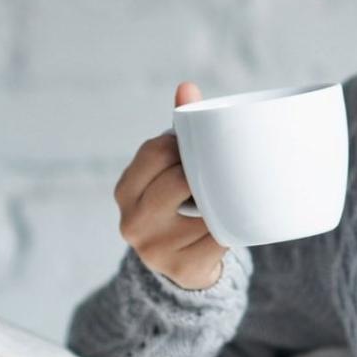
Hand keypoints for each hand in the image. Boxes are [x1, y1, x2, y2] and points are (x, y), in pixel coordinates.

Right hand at [113, 81, 229, 290]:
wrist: (182, 267)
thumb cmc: (178, 203)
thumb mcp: (169, 170)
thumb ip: (178, 132)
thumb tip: (187, 87)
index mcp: (125, 191)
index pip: (156, 151)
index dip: (183, 145)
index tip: (197, 148)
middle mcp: (132, 222)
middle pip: (179, 179)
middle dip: (203, 173)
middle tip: (218, 172)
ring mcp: (155, 250)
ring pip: (205, 208)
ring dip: (221, 201)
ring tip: (224, 199)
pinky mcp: (183, 269)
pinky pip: (220, 236)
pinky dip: (231, 226)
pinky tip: (230, 223)